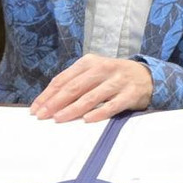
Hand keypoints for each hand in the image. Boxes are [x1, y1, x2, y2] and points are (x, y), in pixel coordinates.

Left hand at [30, 55, 153, 122]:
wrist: (146, 75)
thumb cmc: (113, 77)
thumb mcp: (94, 72)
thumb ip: (75, 83)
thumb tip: (49, 102)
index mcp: (89, 62)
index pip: (63, 79)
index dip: (47, 95)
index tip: (35, 109)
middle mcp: (103, 69)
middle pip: (74, 87)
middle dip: (55, 103)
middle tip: (42, 116)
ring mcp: (117, 81)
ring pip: (91, 96)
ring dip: (72, 109)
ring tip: (59, 119)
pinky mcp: (130, 94)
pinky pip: (112, 105)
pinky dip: (99, 113)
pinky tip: (87, 120)